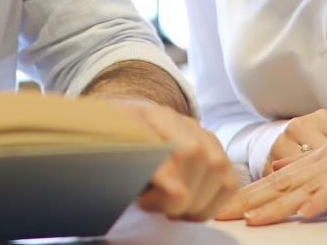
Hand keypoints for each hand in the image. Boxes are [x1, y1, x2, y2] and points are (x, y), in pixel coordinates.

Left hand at [108, 99, 237, 220]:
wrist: (119, 124)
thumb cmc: (108, 147)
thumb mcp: (98, 153)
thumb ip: (113, 168)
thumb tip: (135, 190)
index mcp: (133, 115)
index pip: (155, 140)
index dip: (162, 173)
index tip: (151, 201)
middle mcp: (167, 116)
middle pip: (193, 153)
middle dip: (179, 195)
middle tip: (153, 207)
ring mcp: (193, 128)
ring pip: (216, 164)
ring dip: (197, 201)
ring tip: (172, 210)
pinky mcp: (211, 145)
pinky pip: (228, 177)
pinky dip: (213, 202)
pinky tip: (190, 208)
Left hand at [217, 123, 326, 224]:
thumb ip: (318, 168)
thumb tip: (282, 172)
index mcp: (325, 154)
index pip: (279, 178)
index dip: (249, 192)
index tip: (222, 207)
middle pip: (283, 180)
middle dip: (250, 198)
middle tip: (220, 213)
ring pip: (305, 184)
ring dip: (277, 203)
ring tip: (250, 219)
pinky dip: (321, 197)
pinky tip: (304, 211)